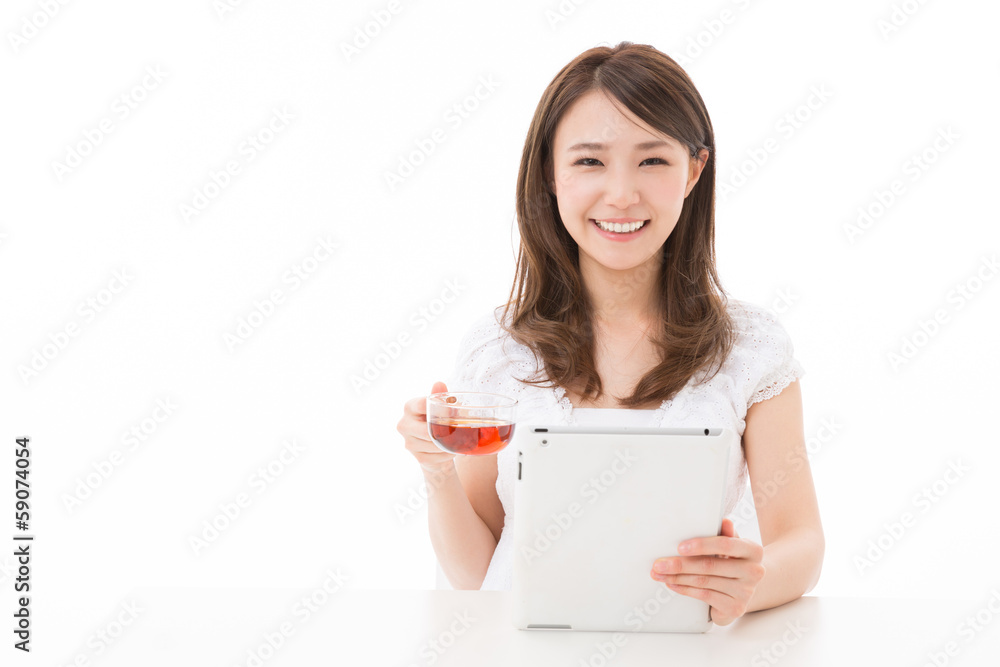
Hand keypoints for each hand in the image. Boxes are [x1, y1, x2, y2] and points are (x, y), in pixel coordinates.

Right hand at [397, 381, 457, 474]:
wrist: (434, 447)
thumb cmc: (437, 421)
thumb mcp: (440, 407)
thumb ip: (440, 396)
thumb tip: (439, 383)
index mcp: (409, 407)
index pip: (421, 405)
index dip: (438, 409)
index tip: (452, 411)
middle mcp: (404, 424)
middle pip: (427, 430)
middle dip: (446, 431)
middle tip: (459, 429)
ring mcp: (409, 442)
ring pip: (434, 445)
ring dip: (449, 444)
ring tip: (459, 440)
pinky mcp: (417, 456)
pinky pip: (436, 457)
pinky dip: (447, 454)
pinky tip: (451, 450)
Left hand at [649, 518, 764, 625]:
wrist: (745, 589)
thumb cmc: (732, 561)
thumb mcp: (731, 546)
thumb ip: (725, 534)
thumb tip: (724, 521)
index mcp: (753, 550)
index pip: (726, 545)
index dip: (702, 545)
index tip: (679, 547)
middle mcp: (754, 571)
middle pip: (709, 565)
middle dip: (680, 564)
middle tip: (658, 564)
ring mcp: (746, 592)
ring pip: (704, 581)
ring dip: (677, 577)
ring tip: (659, 574)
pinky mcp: (736, 608)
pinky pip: (704, 596)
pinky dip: (685, 589)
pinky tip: (672, 584)